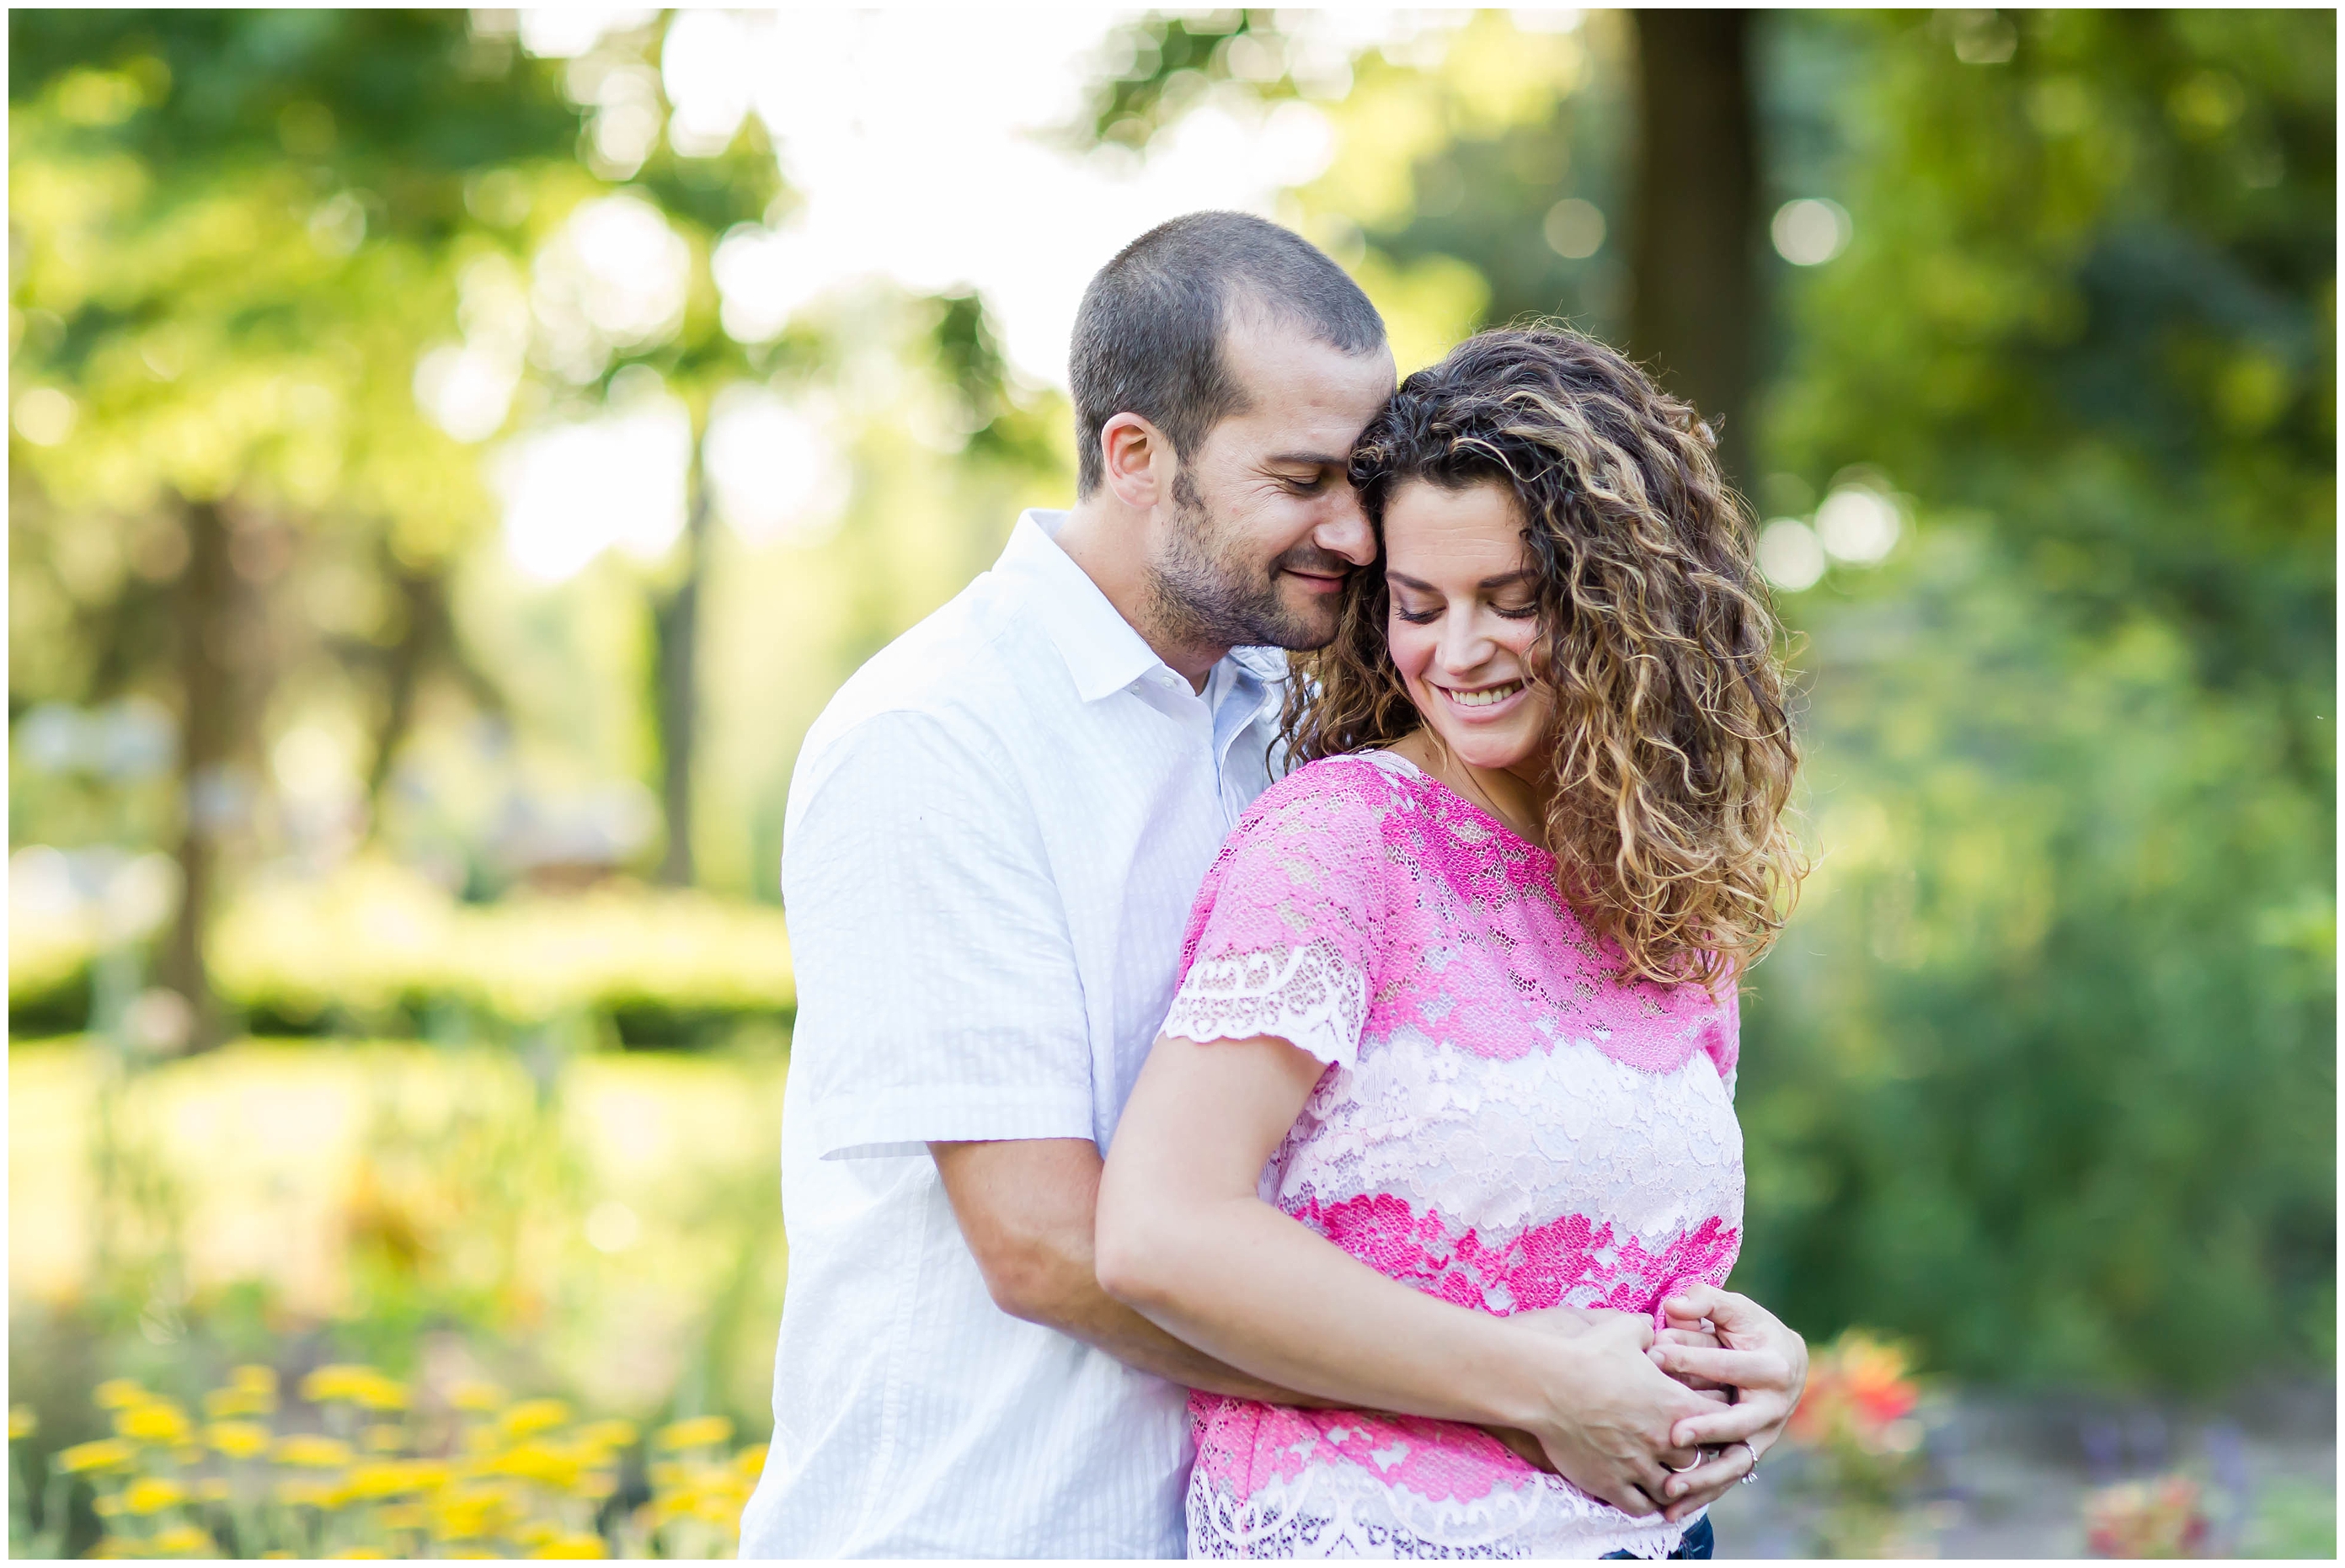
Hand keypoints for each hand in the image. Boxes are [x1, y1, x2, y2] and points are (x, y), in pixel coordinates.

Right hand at [1509, 1309, 1713, 1517]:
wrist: (1547, 1384)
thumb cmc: (1586, 1354)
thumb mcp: (1623, 1329)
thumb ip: (1647, 1329)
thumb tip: (1651, 1325)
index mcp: (1675, 1404)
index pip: (1721, 1422)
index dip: (1718, 1420)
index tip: (1707, 1416)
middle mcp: (1663, 1441)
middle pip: (1700, 1460)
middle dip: (1696, 1455)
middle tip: (1687, 1449)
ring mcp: (1638, 1466)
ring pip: (1674, 1489)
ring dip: (1674, 1484)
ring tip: (1668, 1478)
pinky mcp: (1611, 1484)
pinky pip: (1641, 1507)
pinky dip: (1647, 1504)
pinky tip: (1643, 1495)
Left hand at [1641, 1284, 1809, 1522]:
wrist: (1786, 1361)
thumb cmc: (1751, 1329)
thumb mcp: (1734, 1309)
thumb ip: (1707, 1301)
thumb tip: (1676, 1304)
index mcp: (1773, 1367)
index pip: (1730, 1365)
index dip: (1694, 1357)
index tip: (1656, 1354)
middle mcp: (1773, 1407)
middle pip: (1739, 1423)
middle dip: (1707, 1429)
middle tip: (1674, 1436)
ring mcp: (1764, 1436)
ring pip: (1734, 1462)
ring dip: (1704, 1479)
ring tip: (1670, 1489)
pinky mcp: (1750, 1454)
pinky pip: (1726, 1478)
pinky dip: (1701, 1495)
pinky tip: (1669, 1509)